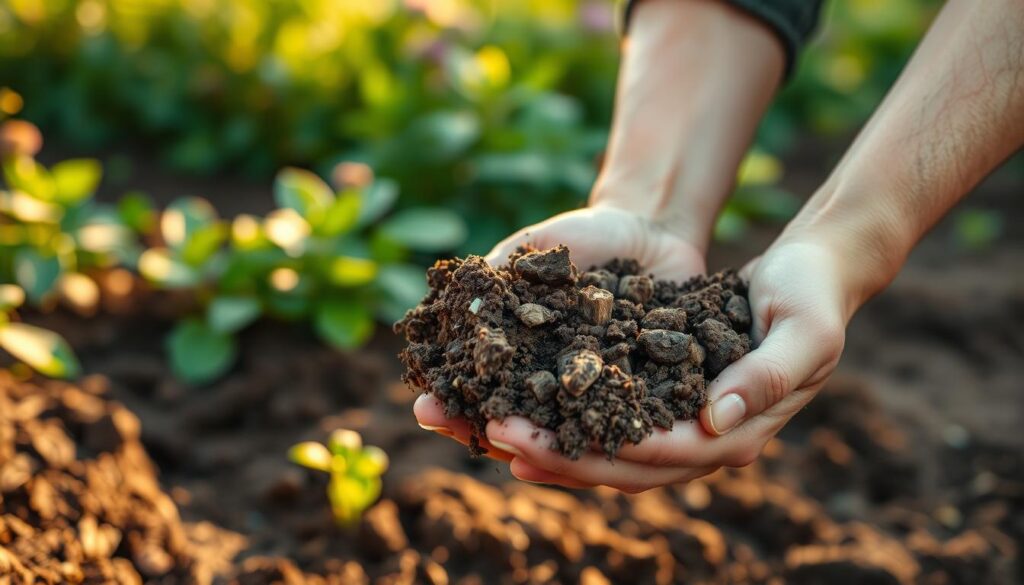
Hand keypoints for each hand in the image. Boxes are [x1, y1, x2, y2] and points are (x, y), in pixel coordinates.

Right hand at [414, 201, 707, 462]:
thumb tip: (453, 306)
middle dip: (484, 433)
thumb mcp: (533, 248)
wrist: (653, 227)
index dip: (450, 402)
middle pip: (515, 425)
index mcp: (517, 357)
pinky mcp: (644, 396)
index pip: (477, 391)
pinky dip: (609, 432)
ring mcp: (598, 395)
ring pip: (567, 436)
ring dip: (540, 448)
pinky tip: (590, 440)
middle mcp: (554, 386)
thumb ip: (496, 277)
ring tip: (516, 453)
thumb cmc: (585, 236)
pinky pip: (627, 421)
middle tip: (464, 435)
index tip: (425, 407)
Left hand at [448, 235, 850, 491]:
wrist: (813, 270)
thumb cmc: (813, 293)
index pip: (660, 456)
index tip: (535, 438)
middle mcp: (701, 438)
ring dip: (547, 438)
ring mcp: (679, 418)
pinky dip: (562, 410)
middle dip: (553, 450)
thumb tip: (714, 421)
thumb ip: (767, 377)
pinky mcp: (659, 390)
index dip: (596, 451)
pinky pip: (604, 411)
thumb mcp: (805, 329)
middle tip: (491, 431)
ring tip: (484, 426)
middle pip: (619, 462)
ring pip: (604, 445)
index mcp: (737, 433)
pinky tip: (517, 400)